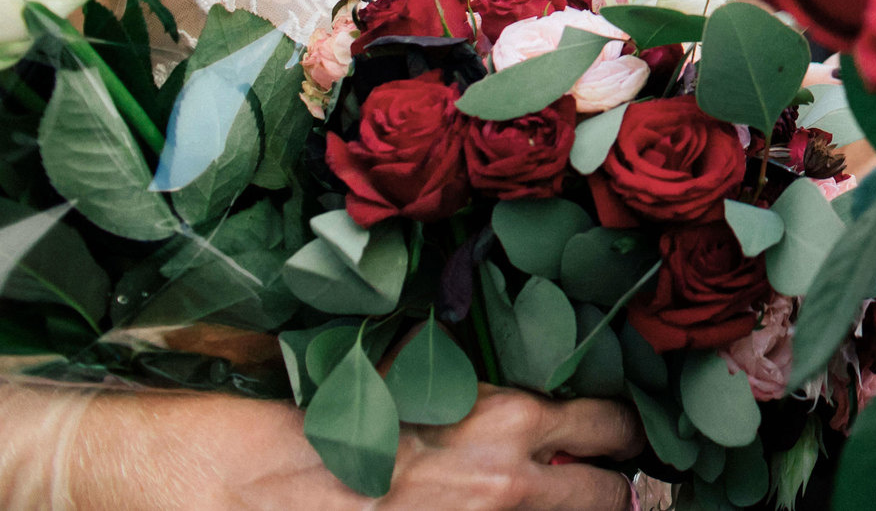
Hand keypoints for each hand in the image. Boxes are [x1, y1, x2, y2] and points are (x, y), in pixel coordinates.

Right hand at [71, 385, 641, 510]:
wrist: (234, 481)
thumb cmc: (317, 418)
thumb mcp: (406, 382)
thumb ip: (473, 396)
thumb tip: (520, 397)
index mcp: (504, 421)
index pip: (608, 425)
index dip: (626, 432)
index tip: (635, 433)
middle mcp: (504, 482)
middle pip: (611, 495)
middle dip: (621, 487)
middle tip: (626, 479)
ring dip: (577, 509)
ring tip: (582, 498)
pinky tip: (506, 510)